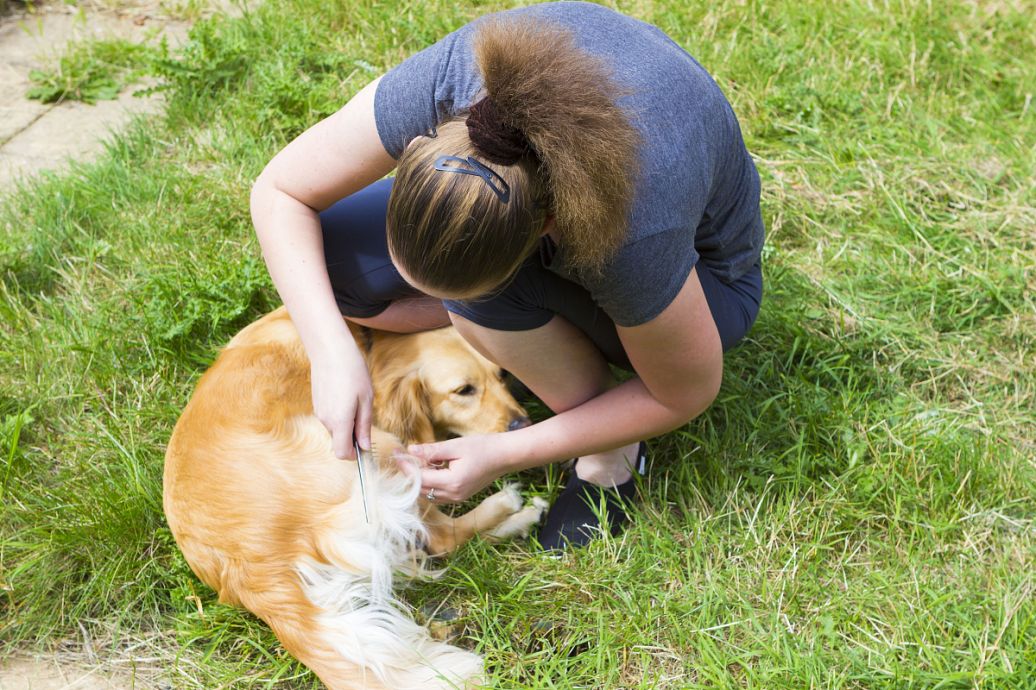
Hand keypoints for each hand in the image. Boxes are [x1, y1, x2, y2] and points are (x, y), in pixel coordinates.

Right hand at [310, 344, 372, 459]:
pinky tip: (345, 393)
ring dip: (347, 422)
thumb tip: (364, 447)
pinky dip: (340, 413)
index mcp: (339, 421)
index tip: (365, 445)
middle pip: (340, 441)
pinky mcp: (317, 404)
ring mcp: (319, 412)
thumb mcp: (366, 399)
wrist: (329, 350)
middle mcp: (326, 420)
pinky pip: (330, 418)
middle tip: (365, 412)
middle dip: (353, 435)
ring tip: (355, 399)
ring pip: (336, 429)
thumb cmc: (353, 372)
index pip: (342, 453)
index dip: (354, 454)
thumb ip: (364, 425)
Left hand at [395, 434, 510, 502]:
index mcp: (452, 483)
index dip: (405, 467)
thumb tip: (410, 451)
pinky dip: (429, 484)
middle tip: (400, 457)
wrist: (505, 456)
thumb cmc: (483, 447)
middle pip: (421, 490)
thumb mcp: (455, 446)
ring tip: (412, 463)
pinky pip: (438, 494)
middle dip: (409, 475)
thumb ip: (431, 451)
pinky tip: (428, 470)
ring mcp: (458, 498)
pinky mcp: (460, 496)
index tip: (395, 454)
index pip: (420, 478)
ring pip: (428, 494)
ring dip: (418, 480)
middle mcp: (453, 495)